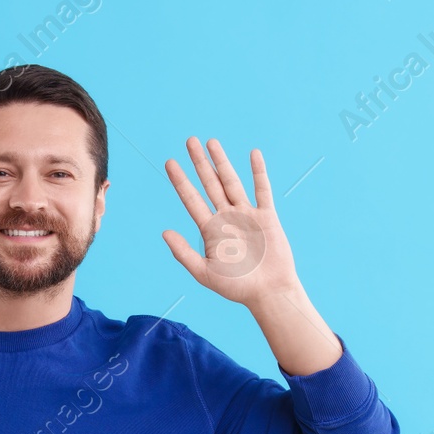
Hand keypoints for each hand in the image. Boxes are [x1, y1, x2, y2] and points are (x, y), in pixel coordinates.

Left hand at [162, 137, 302, 307]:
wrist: (268, 292)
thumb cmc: (237, 287)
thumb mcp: (204, 273)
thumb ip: (184, 253)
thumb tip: (164, 233)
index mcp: (210, 230)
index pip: (191, 199)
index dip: (180, 181)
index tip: (170, 162)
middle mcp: (226, 218)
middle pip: (209, 184)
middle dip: (199, 162)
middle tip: (189, 141)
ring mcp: (246, 215)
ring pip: (231, 182)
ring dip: (221, 162)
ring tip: (211, 142)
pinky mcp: (266, 216)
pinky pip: (261, 189)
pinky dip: (258, 172)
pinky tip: (253, 154)